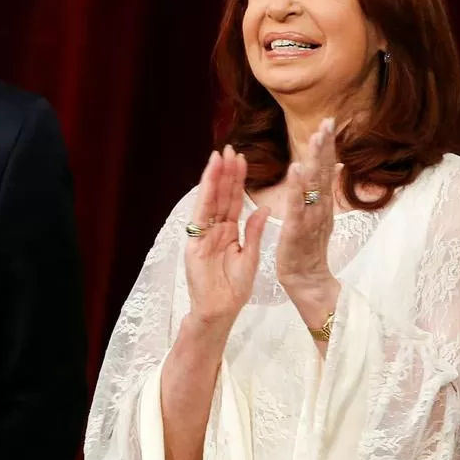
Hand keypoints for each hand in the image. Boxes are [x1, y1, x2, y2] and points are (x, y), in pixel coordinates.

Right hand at [184, 147, 270, 327]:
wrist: (220, 311)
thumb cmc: (233, 289)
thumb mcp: (250, 257)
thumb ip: (254, 232)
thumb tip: (265, 207)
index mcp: (228, 232)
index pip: (234, 201)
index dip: (238, 180)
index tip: (242, 159)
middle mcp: (214, 229)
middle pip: (221, 196)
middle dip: (225, 172)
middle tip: (230, 148)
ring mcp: (202, 235)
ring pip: (210, 201)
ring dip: (214, 178)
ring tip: (219, 156)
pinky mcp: (194, 243)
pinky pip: (201, 215)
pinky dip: (205, 197)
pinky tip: (210, 180)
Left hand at [276, 118, 341, 325]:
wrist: (307, 279)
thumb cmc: (309, 247)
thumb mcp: (320, 215)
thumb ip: (327, 191)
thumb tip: (336, 166)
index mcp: (323, 203)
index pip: (326, 169)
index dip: (328, 146)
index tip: (330, 121)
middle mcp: (321, 207)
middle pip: (325, 171)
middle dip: (326, 145)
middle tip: (329, 120)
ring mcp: (311, 218)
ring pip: (314, 184)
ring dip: (315, 159)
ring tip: (316, 137)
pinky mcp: (297, 229)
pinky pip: (297, 205)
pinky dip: (297, 186)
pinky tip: (296, 168)